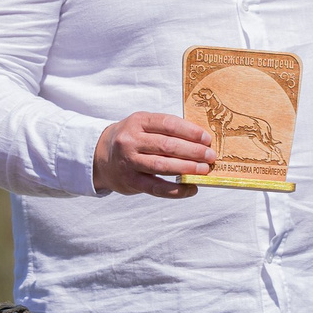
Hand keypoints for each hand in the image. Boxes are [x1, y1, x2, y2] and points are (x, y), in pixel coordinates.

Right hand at [93, 112, 214, 196]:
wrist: (101, 157)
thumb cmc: (132, 140)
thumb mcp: (143, 126)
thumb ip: (166, 130)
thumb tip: (200, 142)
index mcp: (138, 121)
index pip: (168, 124)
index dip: (190, 131)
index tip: (207, 139)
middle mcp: (131, 140)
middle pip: (167, 145)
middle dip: (193, 151)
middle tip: (210, 157)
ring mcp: (129, 161)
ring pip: (162, 166)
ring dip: (187, 168)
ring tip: (204, 170)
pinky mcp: (130, 181)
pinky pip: (156, 187)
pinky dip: (176, 190)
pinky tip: (191, 189)